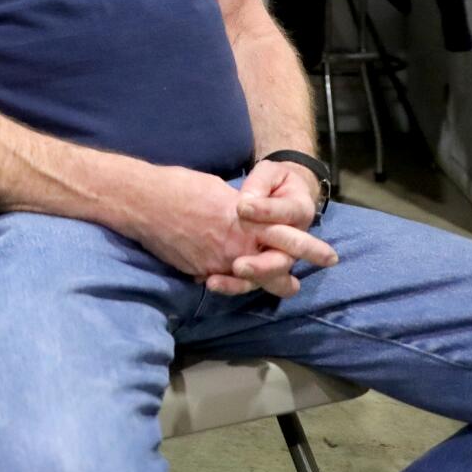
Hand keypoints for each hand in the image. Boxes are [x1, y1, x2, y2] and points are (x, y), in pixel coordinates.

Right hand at [128, 168, 336, 298]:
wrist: (142, 202)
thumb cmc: (180, 186)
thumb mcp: (218, 191)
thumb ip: (239, 209)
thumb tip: (247, 217)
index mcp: (244, 222)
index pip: (285, 238)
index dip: (308, 248)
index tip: (329, 256)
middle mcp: (234, 247)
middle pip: (273, 271)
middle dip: (291, 277)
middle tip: (301, 284)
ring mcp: (216, 263)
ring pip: (250, 282)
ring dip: (267, 283)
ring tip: (285, 286)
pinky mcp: (198, 271)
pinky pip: (222, 280)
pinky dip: (232, 280)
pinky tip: (237, 278)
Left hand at [218, 159, 326, 296]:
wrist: (278, 197)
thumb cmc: (274, 182)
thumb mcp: (271, 173)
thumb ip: (261, 183)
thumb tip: (246, 202)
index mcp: (299, 212)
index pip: (285, 214)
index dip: (264, 211)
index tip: (240, 206)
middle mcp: (291, 243)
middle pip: (281, 261)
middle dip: (262, 266)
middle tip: (239, 266)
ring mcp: (273, 258)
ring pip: (264, 280)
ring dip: (240, 283)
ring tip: (214, 282)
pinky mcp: (256, 266)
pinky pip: (246, 282)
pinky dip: (228, 284)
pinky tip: (206, 280)